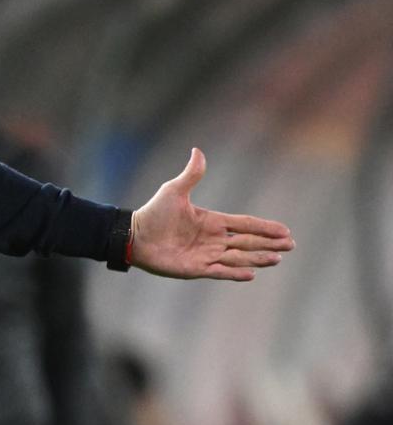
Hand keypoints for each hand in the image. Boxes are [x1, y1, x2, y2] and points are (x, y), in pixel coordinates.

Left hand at [130, 148, 293, 280]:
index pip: (245, 224)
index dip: (264, 227)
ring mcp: (206, 254)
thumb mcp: (174, 191)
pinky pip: (220, 271)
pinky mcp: (197, 268)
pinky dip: (235, 273)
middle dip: (269, 243)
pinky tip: (251, 274)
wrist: (134, 235)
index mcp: (212, 221)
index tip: (285, 230)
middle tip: (290, 245)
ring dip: (258, 258)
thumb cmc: (154, 213)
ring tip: (277, 258)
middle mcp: (213, 239)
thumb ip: (191, 175)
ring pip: (239, 257)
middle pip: (248, 241)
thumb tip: (198, 150)